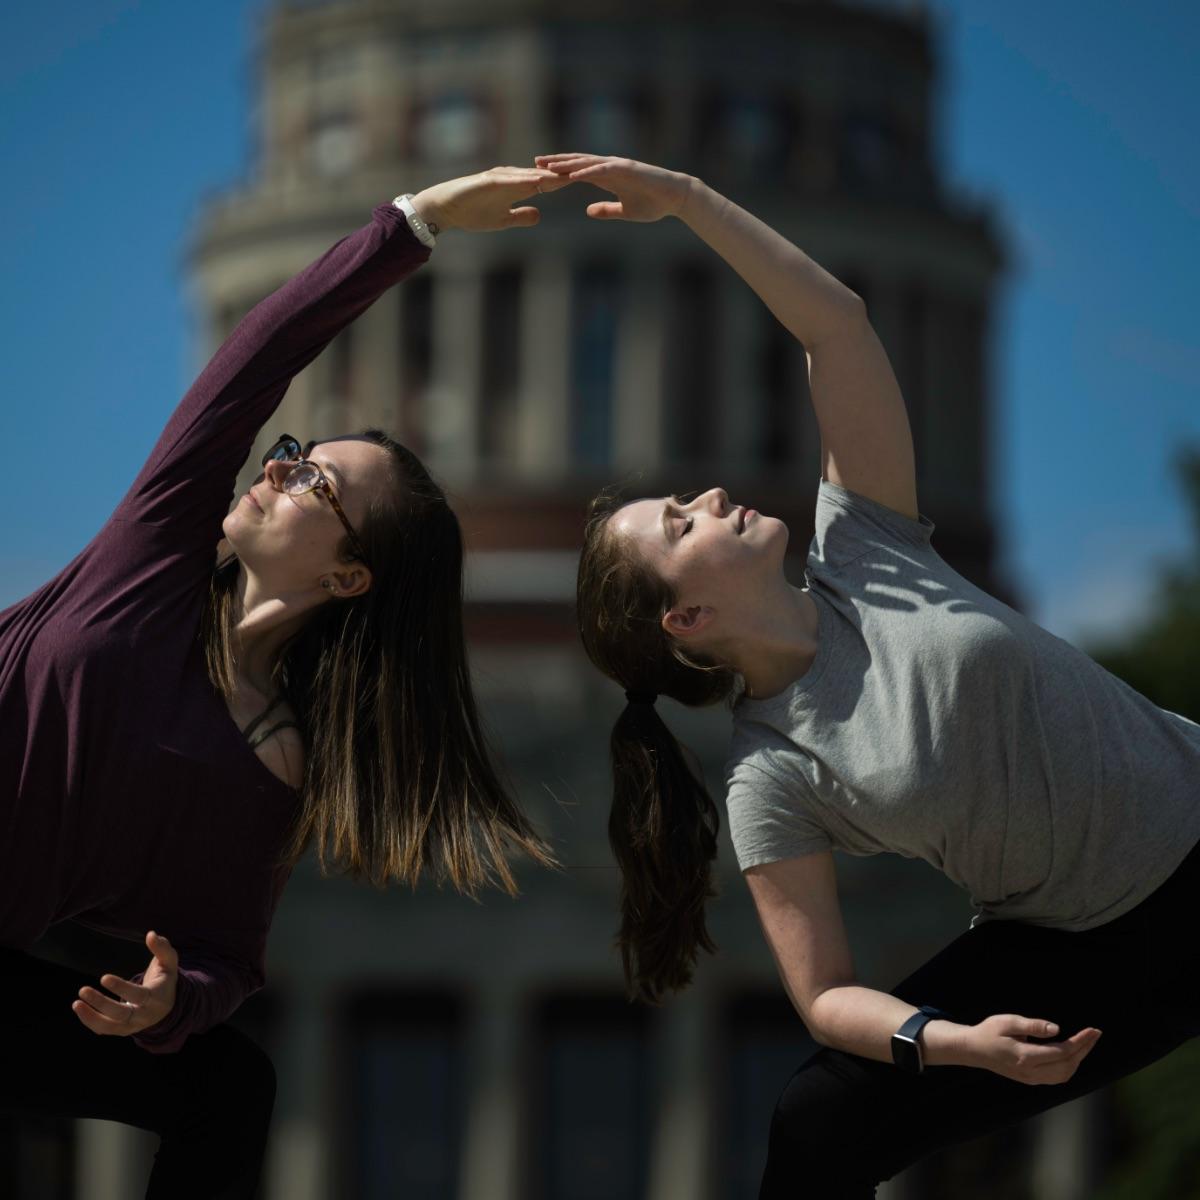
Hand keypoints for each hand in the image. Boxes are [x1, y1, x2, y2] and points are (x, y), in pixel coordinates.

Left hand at [72, 930, 178, 1036]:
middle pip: (122, 1014)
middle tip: (83, 990)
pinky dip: (90, 1021)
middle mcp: (145, 1015)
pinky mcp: (122, 1030)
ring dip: (91, 1016)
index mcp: (157, 998)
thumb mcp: (169, 963)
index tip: (103, 978)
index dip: (121, 988)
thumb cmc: (165, 979)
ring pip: (110, 1026)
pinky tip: (80, 1008)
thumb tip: (151, 934)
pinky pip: (104, 1029)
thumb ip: (162, 948)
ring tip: (76, 1003)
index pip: (139, 996)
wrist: (166, 1007)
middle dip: (101, 1003)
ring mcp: (133, 1026)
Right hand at [409, 166, 572, 233]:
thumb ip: (520, 216)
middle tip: (584, 172)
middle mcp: (511, 178)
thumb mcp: (502, 220)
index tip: (583, 183)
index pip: (546, 183)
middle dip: (563, 174)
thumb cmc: (472, 212)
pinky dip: (524, 180)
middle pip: (542, 175)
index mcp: (516, 187)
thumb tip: (538, 215)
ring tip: (568, 175)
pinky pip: (510, 180)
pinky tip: (538, 181)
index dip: (564, 183)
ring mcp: (500, 178)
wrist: (446, 209)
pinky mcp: (488, 181)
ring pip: (529, 174)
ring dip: (548, 175)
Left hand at [534, 153, 696, 222]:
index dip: (560, 171)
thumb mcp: (624, 211)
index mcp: (607, 176)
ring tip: (548, 165)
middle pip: (578, 162)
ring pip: (586, 162)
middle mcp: (609, 167)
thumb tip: (589, 211)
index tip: (541, 173)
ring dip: (566, 163)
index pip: (578, 171)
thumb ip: (606, 209)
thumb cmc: (653, 204)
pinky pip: (602, 169)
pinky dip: (587, 170)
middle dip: (557, 162)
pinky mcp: (626, 169)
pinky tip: (572, 173)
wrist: (675, 197)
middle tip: (535, 162)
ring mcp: (617, 166)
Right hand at [960, 1014, 1101, 1084]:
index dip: (1080, 1041)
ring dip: (1079, 1059)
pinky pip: (1057, 1077)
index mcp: (1025, 1057)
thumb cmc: (989, 1032)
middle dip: (1084, 1049)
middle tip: (1095, 1034)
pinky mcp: (1031, 1080)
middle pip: (1068, 1065)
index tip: (1092, 1030)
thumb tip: (1057, 1029)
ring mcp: (1031, 1079)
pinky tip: (1072, 1055)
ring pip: (1065, 1074)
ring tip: (1086, 1043)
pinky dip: (1070, 1066)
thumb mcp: (1007, 1021)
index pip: (1061, 1052)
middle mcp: (1031, 1072)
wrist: (973, 1050)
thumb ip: (1033, 1025)